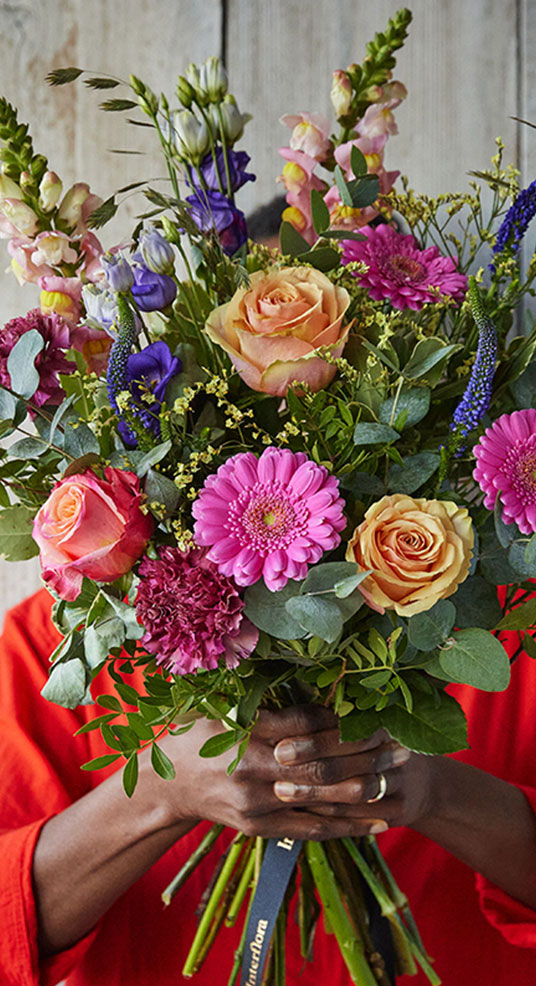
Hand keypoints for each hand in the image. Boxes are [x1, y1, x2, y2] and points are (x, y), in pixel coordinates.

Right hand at [158, 706, 405, 838]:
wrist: (165, 787)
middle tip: (401, 745)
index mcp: (243, 730)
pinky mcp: (259, 827)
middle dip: (364, 754)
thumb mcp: (222, 707)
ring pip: (321, 797)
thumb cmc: (195, 736)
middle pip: (320, 761)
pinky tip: (377, 823)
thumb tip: (313, 682)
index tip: (371, 710)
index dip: (340, 719)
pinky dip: (346, 826)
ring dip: (365, 789)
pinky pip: (310, 828)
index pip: (303, 723)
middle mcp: (252, 768)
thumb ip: (264, 702)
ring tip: (398, 777)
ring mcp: (256, 801)